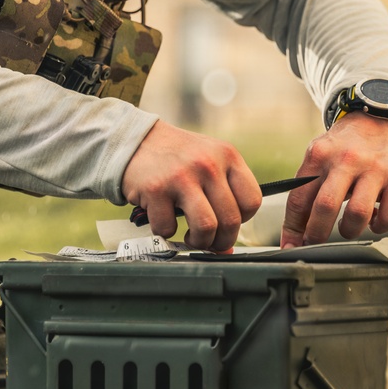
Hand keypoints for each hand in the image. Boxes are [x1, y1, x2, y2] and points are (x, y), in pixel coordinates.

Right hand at [121, 121, 261, 251]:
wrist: (136, 140)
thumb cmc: (177, 157)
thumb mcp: (209, 161)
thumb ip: (223, 196)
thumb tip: (227, 248)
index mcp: (227, 155)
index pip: (252, 201)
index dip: (242, 220)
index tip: (227, 222)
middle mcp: (207, 164)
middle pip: (231, 220)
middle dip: (221, 241)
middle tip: (209, 241)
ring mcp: (181, 176)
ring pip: (206, 227)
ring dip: (199, 242)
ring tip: (190, 238)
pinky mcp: (156, 189)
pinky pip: (168, 228)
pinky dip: (165, 232)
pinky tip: (163, 218)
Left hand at [280, 114, 387, 247]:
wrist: (377, 118)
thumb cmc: (344, 145)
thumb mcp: (320, 155)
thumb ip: (309, 186)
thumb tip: (297, 229)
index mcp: (320, 156)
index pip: (299, 198)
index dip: (292, 228)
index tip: (290, 245)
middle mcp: (346, 160)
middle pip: (326, 207)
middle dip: (316, 233)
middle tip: (315, 242)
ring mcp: (374, 169)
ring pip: (357, 215)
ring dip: (348, 230)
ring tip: (346, 227)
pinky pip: (387, 216)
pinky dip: (378, 225)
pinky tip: (373, 218)